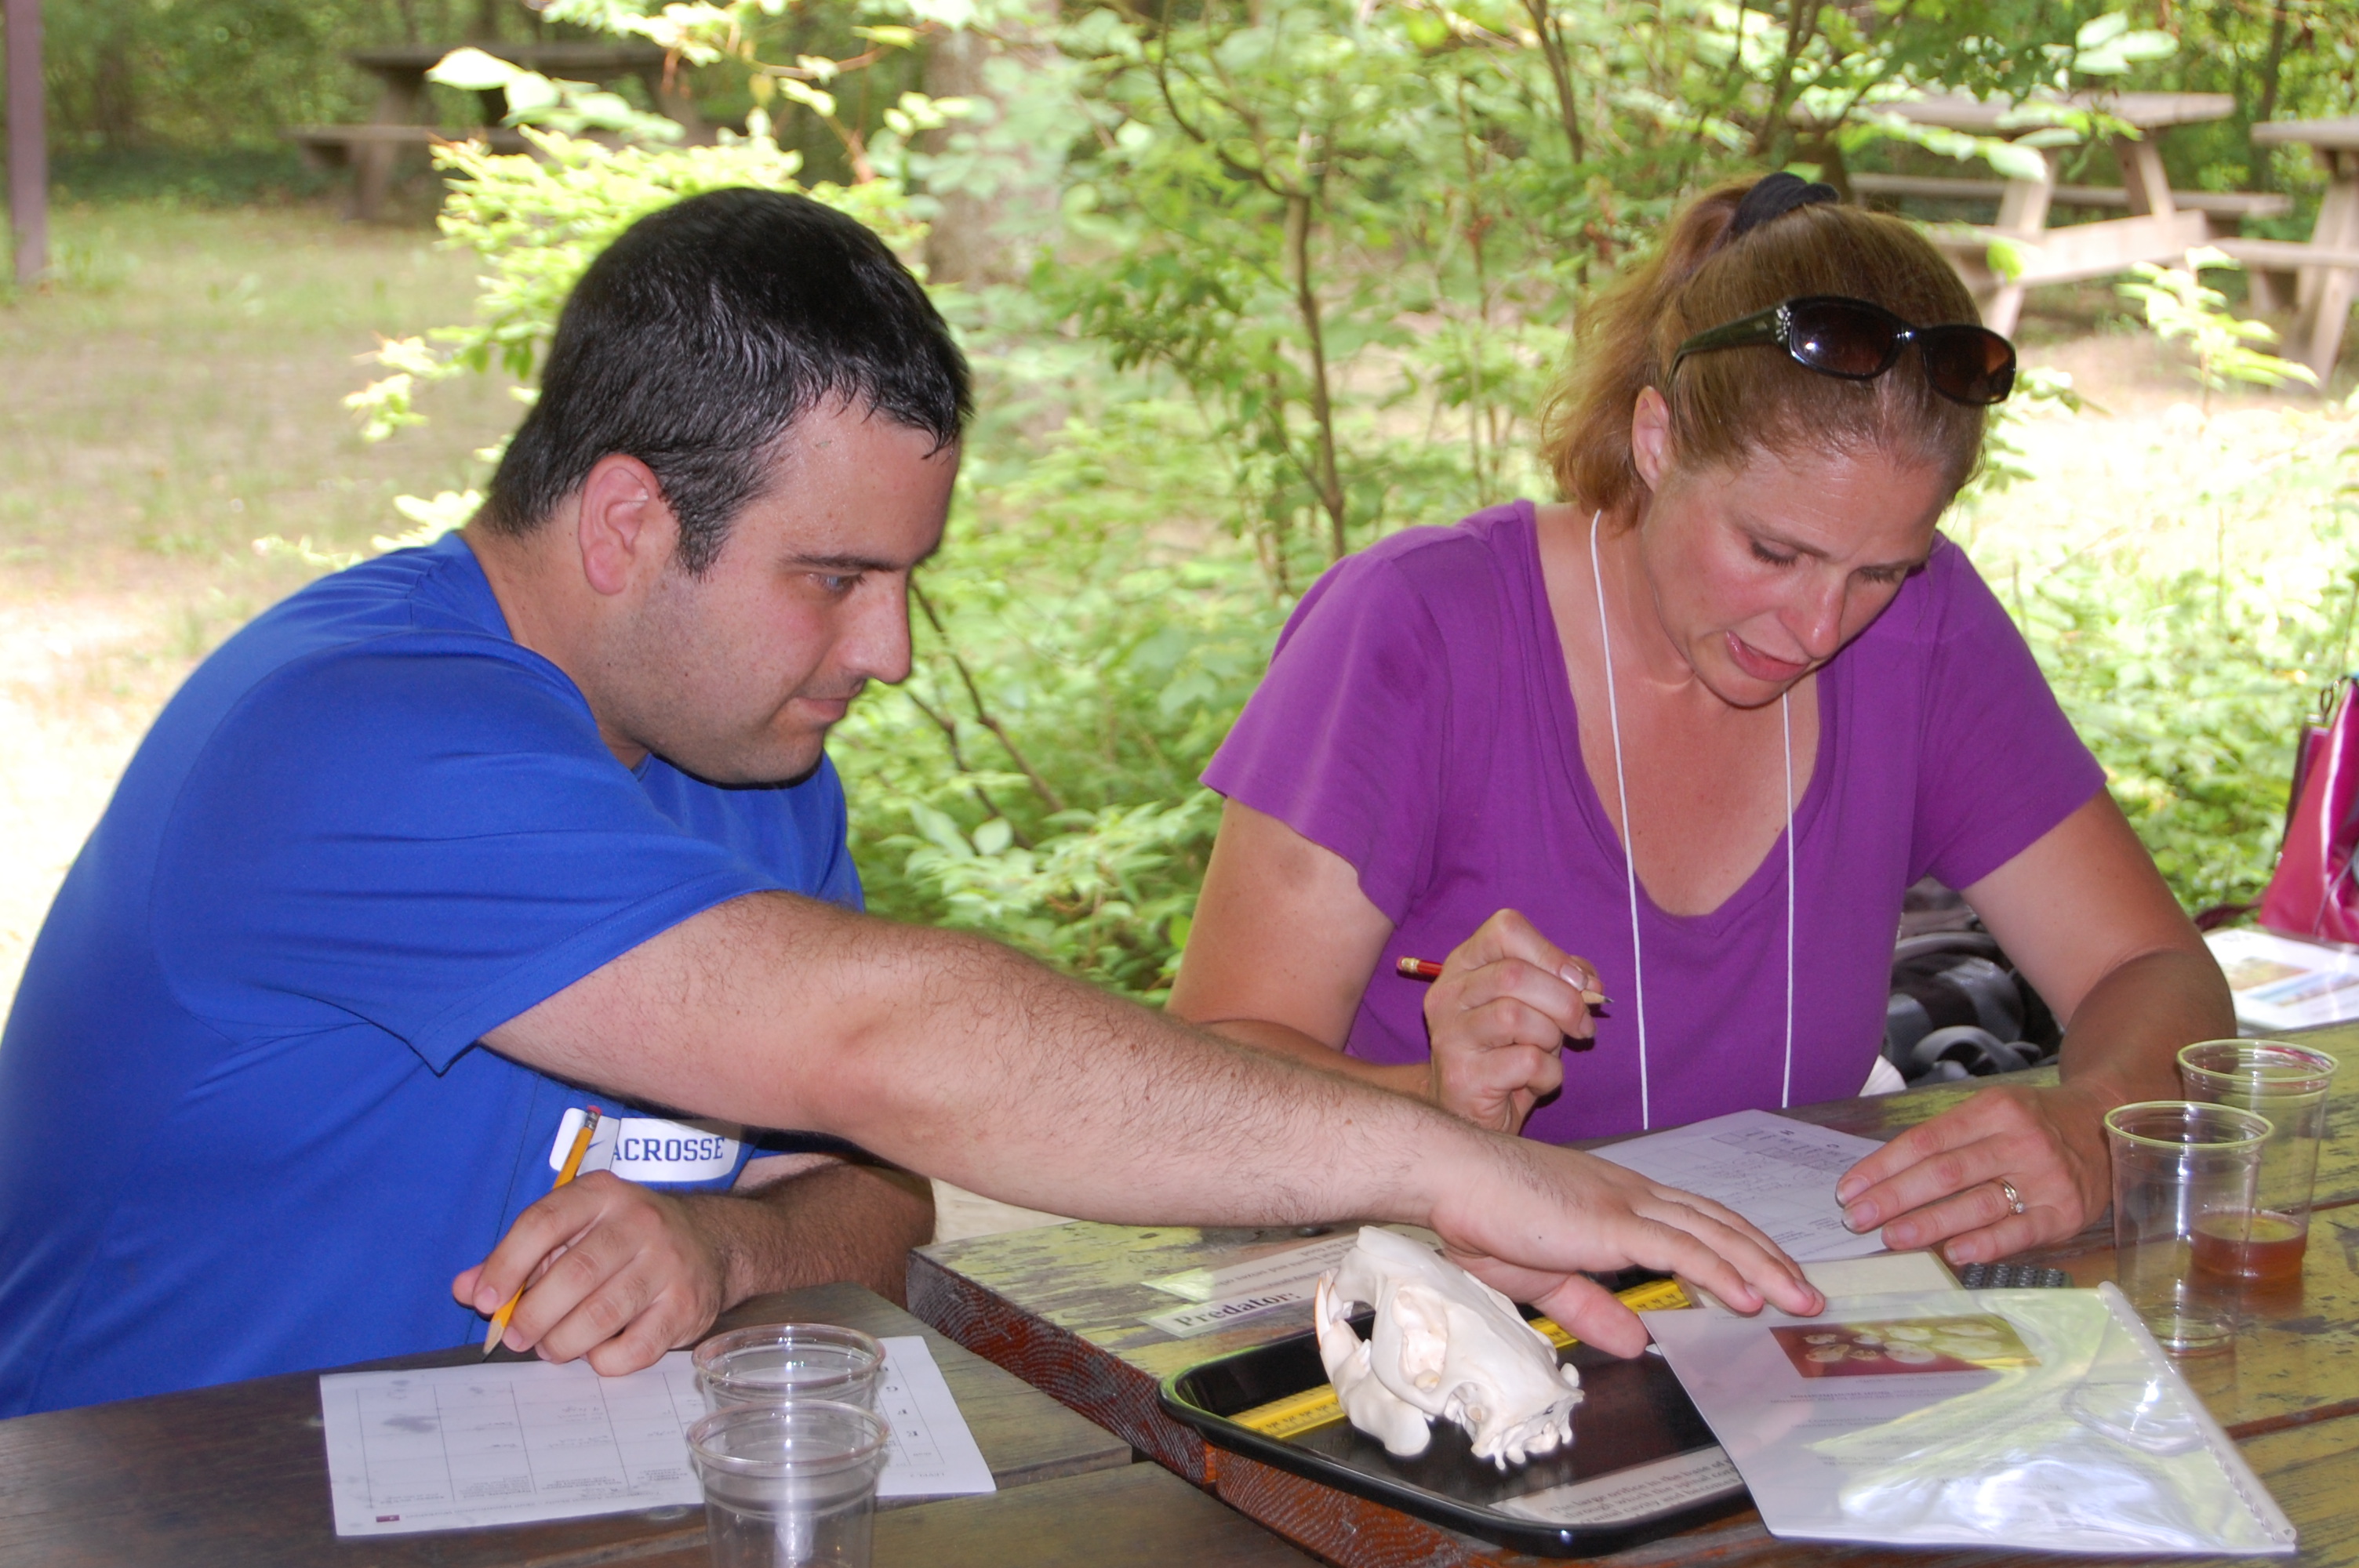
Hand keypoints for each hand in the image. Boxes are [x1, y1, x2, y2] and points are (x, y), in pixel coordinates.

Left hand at [454, 1171, 725, 1374]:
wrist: (711, 1243)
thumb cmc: (625, 1239)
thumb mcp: (574, 1230)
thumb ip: (519, 1257)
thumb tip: (466, 1288)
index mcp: (602, 1194)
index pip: (544, 1222)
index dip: (506, 1264)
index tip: (484, 1300)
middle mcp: (639, 1222)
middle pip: (574, 1274)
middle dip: (533, 1315)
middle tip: (517, 1338)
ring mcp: (668, 1263)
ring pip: (602, 1314)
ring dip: (564, 1342)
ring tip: (552, 1347)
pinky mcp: (686, 1304)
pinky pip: (635, 1347)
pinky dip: (605, 1359)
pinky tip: (597, 1352)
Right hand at [1422, 910, 1603, 1133]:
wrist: (1470, 1115)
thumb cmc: (1507, 1053)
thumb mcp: (1536, 1006)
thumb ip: (1562, 981)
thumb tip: (1590, 982)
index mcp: (1464, 965)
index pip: (1505, 929)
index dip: (1550, 953)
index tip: (1577, 982)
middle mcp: (1448, 994)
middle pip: (1514, 974)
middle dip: (1564, 1001)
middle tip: (1582, 1026)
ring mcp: (1450, 1035)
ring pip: (1517, 1017)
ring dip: (1552, 1038)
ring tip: (1547, 1053)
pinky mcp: (1461, 1075)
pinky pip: (1526, 1061)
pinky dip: (1548, 1073)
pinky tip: (1536, 1081)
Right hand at [1431, 1141, 1823, 1356]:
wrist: (1451, 1174)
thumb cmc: (1483, 1213)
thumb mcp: (1543, 1275)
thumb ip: (1590, 1307)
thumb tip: (1634, 1341)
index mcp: (1616, 1202)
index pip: (1694, 1222)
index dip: (1738, 1248)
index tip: (1771, 1276)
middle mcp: (1632, 1195)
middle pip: (1719, 1224)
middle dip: (1769, 1258)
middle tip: (1808, 1292)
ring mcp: (1625, 1206)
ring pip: (1713, 1235)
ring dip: (1763, 1267)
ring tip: (1800, 1298)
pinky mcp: (1611, 1222)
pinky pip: (1680, 1249)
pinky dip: (1720, 1271)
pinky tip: (1749, 1295)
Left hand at [1833, 1080, 2113, 1264]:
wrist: (2104, 1122)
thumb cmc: (2032, 1122)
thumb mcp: (1992, 1111)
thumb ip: (1947, 1139)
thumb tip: (1884, 1178)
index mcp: (1993, 1110)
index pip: (1925, 1141)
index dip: (1882, 1167)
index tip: (1849, 1190)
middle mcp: (2019, 1141)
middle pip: (1944, 1173)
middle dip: (1893, 1199)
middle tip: (1856, 1219)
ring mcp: (2045, 1178)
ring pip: (1975, 1204)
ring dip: (1927, 1224)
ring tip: (1890, 1238)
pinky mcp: (2065, 1213)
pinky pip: (2018, 1232)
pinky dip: (1983, 1245)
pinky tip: (1951, 1253)